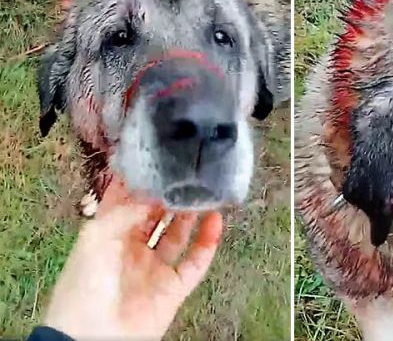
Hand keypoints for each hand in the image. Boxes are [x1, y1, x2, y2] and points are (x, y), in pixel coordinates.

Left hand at [44, 180, 223, 339]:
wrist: (92, 334)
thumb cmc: (85, 284)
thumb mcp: (97, 236)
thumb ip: (127, 211)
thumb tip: (154, 195)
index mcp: (107, 237)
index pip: (126, 204)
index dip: (140, 185)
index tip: (156, 161)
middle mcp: (132, 250)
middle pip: (155, 217)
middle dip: (169, 197)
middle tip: (186, 174)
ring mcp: (155, 268)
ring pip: (178, 235)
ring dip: (191, 215)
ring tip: (204, 192)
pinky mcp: (174, 287)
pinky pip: (196, 261)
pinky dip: (208, 242)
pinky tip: (216, 221)